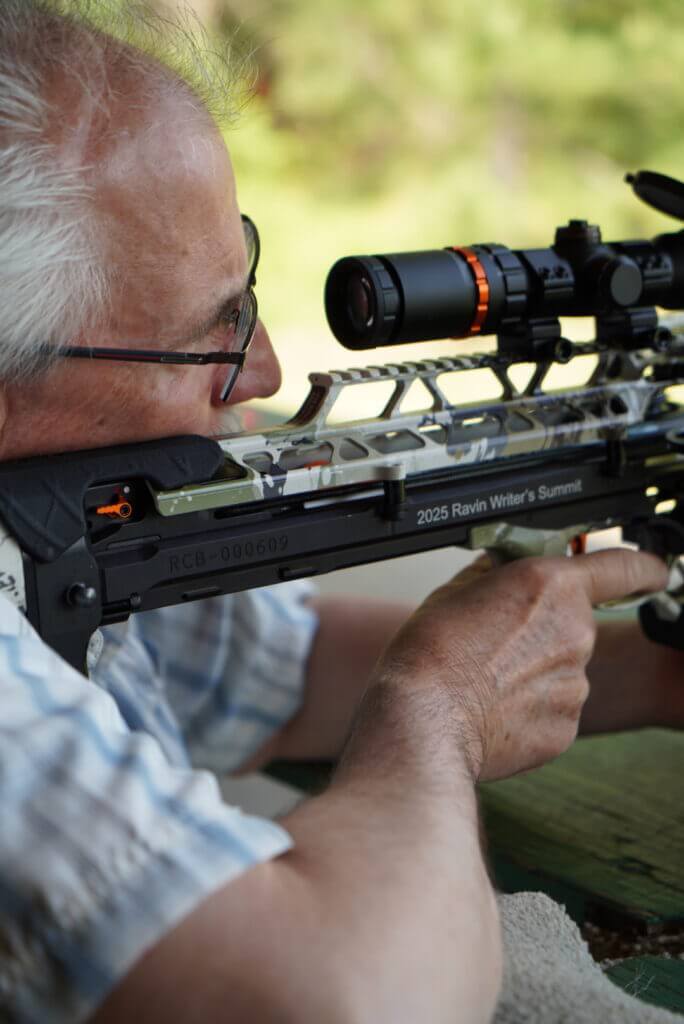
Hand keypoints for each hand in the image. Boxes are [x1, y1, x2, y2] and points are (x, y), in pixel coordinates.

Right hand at [372, 550, 667, 781]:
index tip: (652, 571)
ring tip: (487, 680)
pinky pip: (555, 709)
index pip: (625, 567)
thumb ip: (501, 573)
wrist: (424, 719)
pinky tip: (494, 708)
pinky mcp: (566, 727)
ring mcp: (575, 684)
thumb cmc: (433, 653)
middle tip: (499, 642)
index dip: (643, 567)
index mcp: (550, 586)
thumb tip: (511, 568)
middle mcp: (575, 632)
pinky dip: (530, 709)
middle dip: (545, 631)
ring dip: (535, 672)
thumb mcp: (458, 588)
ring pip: (564, 670)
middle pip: (575, 624)